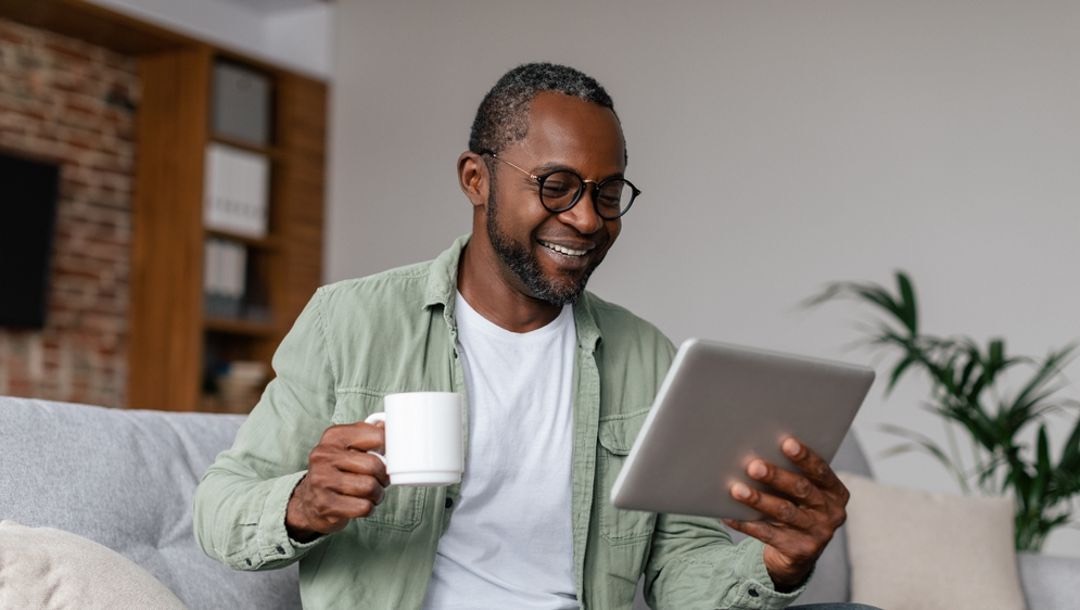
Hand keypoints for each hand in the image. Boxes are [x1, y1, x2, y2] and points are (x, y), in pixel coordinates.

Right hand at [285, 421, 389, 541]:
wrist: (308, 501)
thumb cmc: (335, 471)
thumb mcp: (346, 447)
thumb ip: (367, 435)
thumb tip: (385, 425)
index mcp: (333, 436)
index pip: (376, 436)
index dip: (389, 448)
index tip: (388, 456)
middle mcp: (324, 456)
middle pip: (374, 465)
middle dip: (383, 476)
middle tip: (380, 480)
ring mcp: (322, 480)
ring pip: (370, 487)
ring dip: (377, 494)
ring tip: (370, 493)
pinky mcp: (325, 505)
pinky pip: (363, 507)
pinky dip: (368, 507)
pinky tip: (360, 503)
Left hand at [722, 436, 848, 590]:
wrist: (800, 553)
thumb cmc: (797, 507)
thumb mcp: (804, 493)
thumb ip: (793, 474)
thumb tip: (758, 450)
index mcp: (835, 493)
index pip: (821, 471)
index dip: (805, 457)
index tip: (786, 442)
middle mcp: (831, 513)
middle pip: (801, 489)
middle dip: (776, 476)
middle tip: (753, 466)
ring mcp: (818, 534)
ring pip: (784, 512)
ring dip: (758, 499)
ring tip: (737, 489)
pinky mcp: (800, 551)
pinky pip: (768, 534)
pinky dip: (747, 524)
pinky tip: (730, 515)